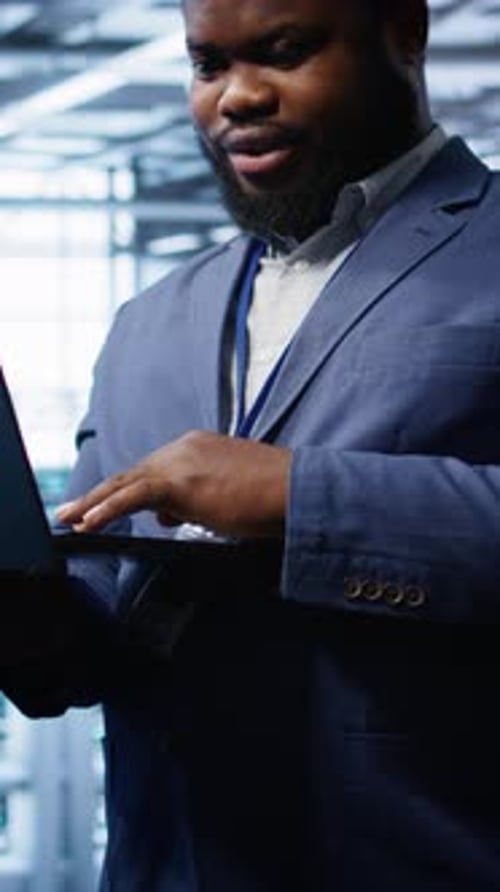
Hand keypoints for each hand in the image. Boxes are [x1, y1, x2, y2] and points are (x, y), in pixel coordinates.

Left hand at [57, 431, 291, 539]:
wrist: (296, 490)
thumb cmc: (272, 498)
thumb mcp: (226, 499)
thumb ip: (195, 502)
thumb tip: (168, 514)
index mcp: (197, 448)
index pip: (153, 471)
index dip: (126, 491)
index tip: (104, 507)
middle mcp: (184, 448)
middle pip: (132, 473)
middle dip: (99, 494)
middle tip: (71, 510)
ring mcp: (181, 462)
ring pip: (125, 483)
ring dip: (93, 502)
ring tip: (69, 518)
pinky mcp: (180, 481)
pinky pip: (132, 495)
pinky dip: (107, 508)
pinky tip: (88, 522)